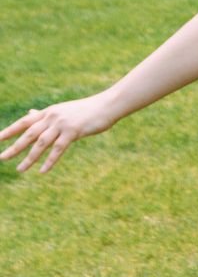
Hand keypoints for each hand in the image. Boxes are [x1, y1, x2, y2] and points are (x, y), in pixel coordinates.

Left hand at [0, 94, 119, 174]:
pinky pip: (58, 149)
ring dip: (30, 158)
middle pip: (28, 134)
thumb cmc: (87, 109)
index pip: (24, 122)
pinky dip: (50, 160)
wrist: (107, 105)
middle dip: (14, 147)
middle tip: (2, 158)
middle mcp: (52, 117)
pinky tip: (43, 171)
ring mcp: (62, 124)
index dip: (9, 131)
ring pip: (41, 143)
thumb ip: (46, 115)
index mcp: (48, 112)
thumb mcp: (63, 111)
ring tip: (20, 169)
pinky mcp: (73, 132)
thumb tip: (30, 113)